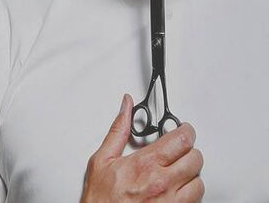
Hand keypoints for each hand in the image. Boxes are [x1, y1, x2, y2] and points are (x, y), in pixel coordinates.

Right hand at [81, 94, 203, 202]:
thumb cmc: (101, 198)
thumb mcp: (102, 159)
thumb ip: (118, 130)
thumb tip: (126, 107)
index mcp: (145, 164)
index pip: (181, 140)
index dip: (185, 130)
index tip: (183, 129)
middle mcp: (162, 182)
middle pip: (195, 158)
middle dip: (188, 151)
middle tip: (178, 150)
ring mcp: (172, 201)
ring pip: (199, 181)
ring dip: (190, 174)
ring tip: (176, 172)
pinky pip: (196, 200)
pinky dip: (189, 193)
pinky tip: (175, 189)